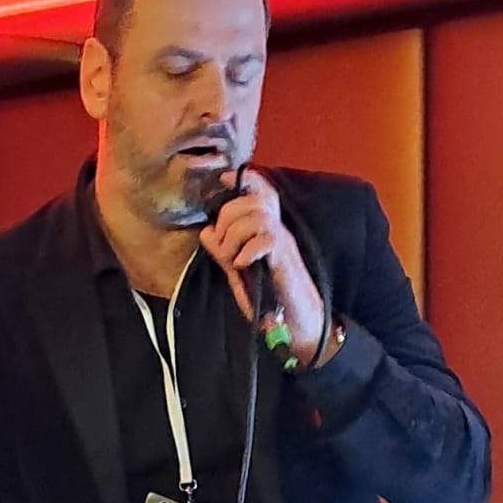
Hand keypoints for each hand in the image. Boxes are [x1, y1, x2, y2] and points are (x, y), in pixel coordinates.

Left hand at [198, 168, 326, 363]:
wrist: (297, 323)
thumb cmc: (269, 297)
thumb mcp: (238, 271)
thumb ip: (223, 251)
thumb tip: (205, 231)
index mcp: (266, 229)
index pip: (260, 190)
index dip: (244, 180)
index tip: (224, 179)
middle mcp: (277, 230)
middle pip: (253, 200)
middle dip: (227, 217)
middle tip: (222, 246)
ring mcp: (283, 244)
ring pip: (258, 216)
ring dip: (234, 236)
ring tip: (232, 259)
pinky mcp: (285, 260)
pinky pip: (267, 239)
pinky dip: (247, 251)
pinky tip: (242, 265)